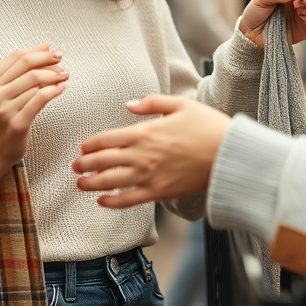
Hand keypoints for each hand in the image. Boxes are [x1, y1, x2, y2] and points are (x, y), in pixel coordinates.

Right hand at [0, 42, 67, 176]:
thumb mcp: (0, 92)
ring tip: (64, 76)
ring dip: (55, 76)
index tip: (54, 52)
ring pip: (35, 81)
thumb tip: (46, 46)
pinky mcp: (17, 123)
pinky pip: (40, 99)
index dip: (39, 51)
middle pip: (27, 66)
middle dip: (49, 61)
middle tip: (62, 62)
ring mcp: (4, 108)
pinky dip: (54, 91)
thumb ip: (19, 70)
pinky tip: (61, 89)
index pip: (17, 56)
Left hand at [73, 95, 231, 208]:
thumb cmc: (208, 127)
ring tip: (81, 184)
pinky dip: (112, 202)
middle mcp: (142, 155)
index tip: (83, 147)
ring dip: (91, 183)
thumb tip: (127, 105)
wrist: (229, 155)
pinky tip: (103, 201)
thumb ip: (151, 103)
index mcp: (145, 132)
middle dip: (85, 164)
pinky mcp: (159, 192)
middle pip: (103, 161)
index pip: (107, 138)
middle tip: (76, 166)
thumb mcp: (180, 104)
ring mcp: (149, 176)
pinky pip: (128, 200)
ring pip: (110, 182)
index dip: (91, 144)